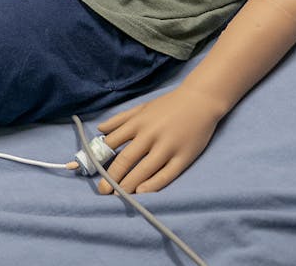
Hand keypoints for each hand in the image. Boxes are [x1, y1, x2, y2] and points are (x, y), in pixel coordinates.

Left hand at [94, 88, 226, 193]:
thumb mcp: (142, 107)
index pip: (113, 142)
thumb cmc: (169, 105)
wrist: (201, 100)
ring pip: (143, 170)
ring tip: (117, 195)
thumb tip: (100, 130)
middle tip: (102, 190)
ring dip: (128, 185)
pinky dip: (152, 184)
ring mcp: (167, 146)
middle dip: (111, 177)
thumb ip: (120, 119)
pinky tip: (141, 192)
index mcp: (138, 122)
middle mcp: (150, 135)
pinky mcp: (183, 157)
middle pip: (126, 159)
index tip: (94, 170)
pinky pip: (166, 175)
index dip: (101, 157)